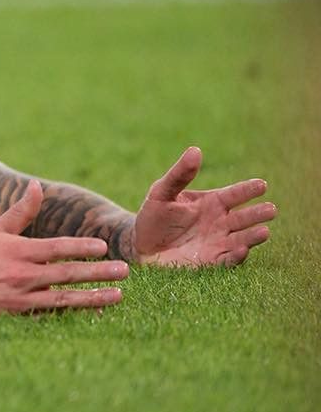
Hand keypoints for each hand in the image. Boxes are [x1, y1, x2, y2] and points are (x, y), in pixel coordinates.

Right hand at [0, 181, 128, 312]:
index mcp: (18, 251)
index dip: (80, 247)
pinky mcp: (22, 314)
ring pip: (65, 299)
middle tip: (124, 270)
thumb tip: (37, 185)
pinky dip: (75, 313)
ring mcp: (23, 298)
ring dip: (93, 297)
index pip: (55, 249)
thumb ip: (21, 210)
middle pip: (67, 274)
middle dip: (97, 272)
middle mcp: (23, 275)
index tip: (103, 247)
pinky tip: (94, 311)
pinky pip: (54, 314)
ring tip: (118, 295)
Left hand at [133, 147, 274, 266]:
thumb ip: (180, 174)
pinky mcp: (212, 261)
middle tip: (271, 209)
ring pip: (242, 238)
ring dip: (253, 236)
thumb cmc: (154, 216)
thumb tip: (195, 150)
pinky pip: (228, 259)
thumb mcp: (163, 192)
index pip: (235, 194)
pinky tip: (242, 249)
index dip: (248, 190)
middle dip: (257, 214)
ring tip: (264, 231)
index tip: (262, 185)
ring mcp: (218, 242)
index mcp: (212, 202)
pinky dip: (236, 255)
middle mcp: (220, 222)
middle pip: (244, 217)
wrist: (140, 245)